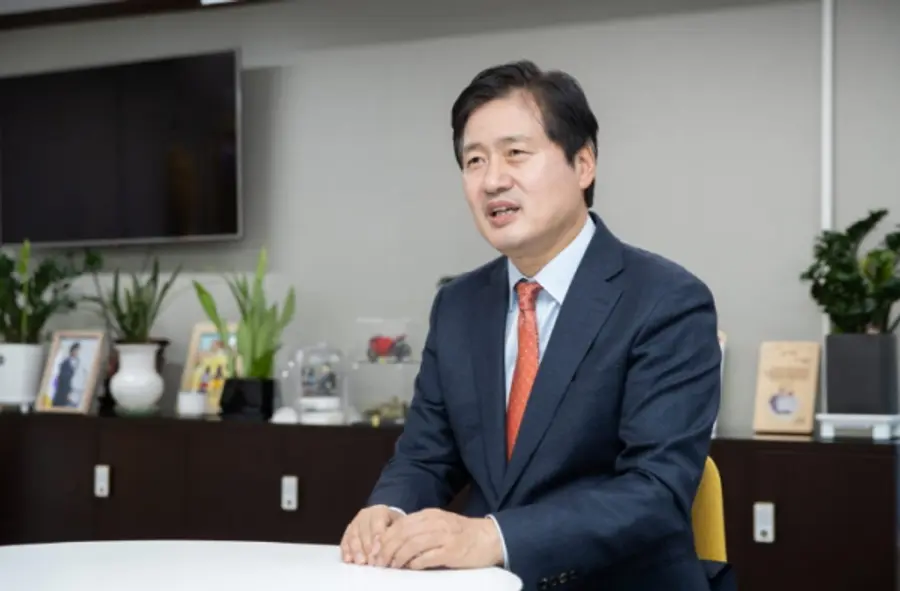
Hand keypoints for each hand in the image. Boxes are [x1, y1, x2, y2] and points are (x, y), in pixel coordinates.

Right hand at [340, 504, 400, 564]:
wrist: (384, 519)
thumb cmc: (393, 526)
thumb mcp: (399, 526)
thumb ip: (397, 536)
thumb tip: (396, 550)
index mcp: (380, 511)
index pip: (377, 524)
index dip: (376, 538)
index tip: (377, 551)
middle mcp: (366, 515)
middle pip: (364, 531)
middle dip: (366, 547)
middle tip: (370, 561)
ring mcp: (355, 522)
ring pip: (353, 536)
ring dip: (356, 550)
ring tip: (360, 562)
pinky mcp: (348, 530)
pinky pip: (345, 540)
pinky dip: (346, 550)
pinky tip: (348, 559)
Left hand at [374, 508, 502, 569]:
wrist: (489, 537)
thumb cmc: (462, 534)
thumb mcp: (439, 524)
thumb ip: (419, 530)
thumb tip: (394, 543)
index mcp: (430, 515)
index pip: (400, 524)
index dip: (385, 538)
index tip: (375, 551)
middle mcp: (436, 522)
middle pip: (403, 534)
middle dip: (387, 549)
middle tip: (379, 562)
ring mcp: (445, 536)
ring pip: (413, 544)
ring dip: (399, 557)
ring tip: (392, 566)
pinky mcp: (452, 551)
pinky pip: (429, 557)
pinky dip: (416, 563)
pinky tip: (411, 568)